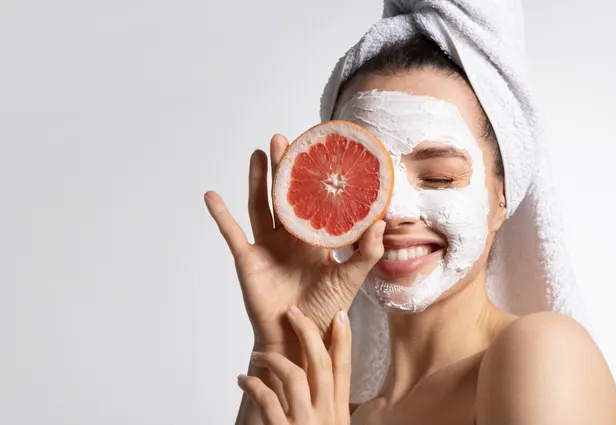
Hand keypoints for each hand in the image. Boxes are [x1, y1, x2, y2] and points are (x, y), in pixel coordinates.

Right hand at [204, 134, 384, 350]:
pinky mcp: (248, 260)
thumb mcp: (351, 279)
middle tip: (283, 139)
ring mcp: (268, 247)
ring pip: (260, 206)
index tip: (317, 151)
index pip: (313, 201)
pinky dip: (221, 215)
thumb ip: (366, 252)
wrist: (299, 339)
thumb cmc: (326, 311)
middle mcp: (290, 238)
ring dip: (257, 180)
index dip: (313, 178)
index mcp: (315, 239)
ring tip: (258, 152)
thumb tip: (381, 222)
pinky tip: (211, 195)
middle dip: (283, 168)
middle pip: (284, 196)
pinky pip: (232, 233)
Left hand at [238, 308, 351, 424]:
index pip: (343, 369)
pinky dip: (253, 386)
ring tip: (257, 356)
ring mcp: (304, 422)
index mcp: (338, 413)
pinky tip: (244, 381)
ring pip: (293, 375)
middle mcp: (325, 415)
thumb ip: (325, 407)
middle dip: (307, 332)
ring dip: (272, 359)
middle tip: (294, 313)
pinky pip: (266, 399)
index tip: (340, 316)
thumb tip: (318, 382)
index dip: (343, 340)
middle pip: (321, 363)